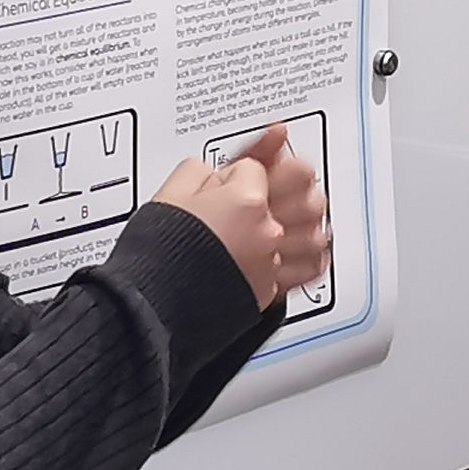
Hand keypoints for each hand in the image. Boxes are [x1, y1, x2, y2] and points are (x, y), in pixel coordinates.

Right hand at [153, 125, 330, 308]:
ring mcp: (273, 261)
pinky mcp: (272, 288)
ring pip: (314, 230)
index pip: (256, 166)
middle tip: (273, 186)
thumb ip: (199, 171)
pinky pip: (310, 267)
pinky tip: (306, 247)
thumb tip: (213, 172)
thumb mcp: (171, 192)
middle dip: (287, 184)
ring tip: (295, 214)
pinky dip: (310, 256)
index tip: (225, 180)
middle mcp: (267, 231)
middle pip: (302, 191)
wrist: (154, 303)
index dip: (237, 171)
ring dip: (306, 220)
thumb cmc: (159, 254)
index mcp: (245, 200)